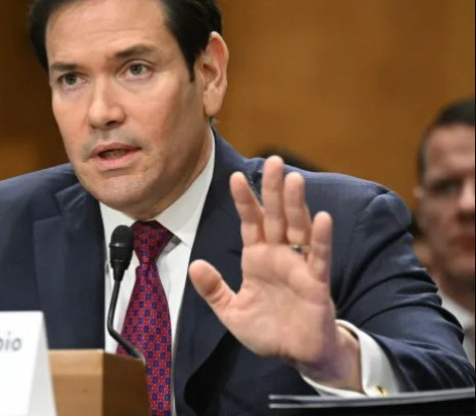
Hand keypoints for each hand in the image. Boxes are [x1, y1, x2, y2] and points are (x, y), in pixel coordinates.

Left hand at [189, 156, 360, 390]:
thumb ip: (213, 289)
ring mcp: (299, 266)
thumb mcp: (231, 311)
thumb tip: (194, 264)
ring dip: (296, 205)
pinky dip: (321, 238)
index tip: (234, 176)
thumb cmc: (268, 331)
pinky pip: (319, 257)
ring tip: (294, 179)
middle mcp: (280, 255)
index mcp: (258, 258)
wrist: (297, 356)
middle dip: (273, 189)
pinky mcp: (317, 283)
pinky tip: (322, 217)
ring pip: (298, 228)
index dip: (244, 200)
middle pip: (276, 215)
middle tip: (274, 161)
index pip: (250, 222)